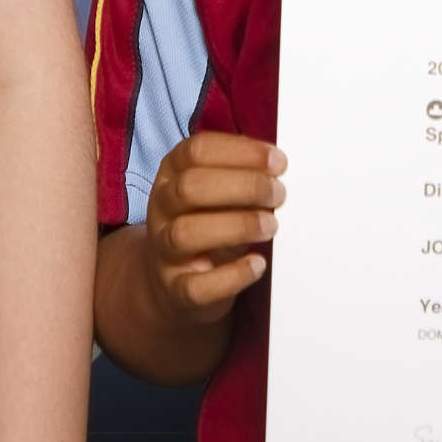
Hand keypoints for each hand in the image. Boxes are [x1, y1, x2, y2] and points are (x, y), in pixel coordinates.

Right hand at [137, 132, 283, 311]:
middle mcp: (161, 209)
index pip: (196, 151)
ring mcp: (164, 251)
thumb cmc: (207, 225)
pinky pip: (196, 286)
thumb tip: (279, 169)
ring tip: (271, 226)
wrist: (172, 283)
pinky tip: (258, 263)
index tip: (278, 162)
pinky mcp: (176, 290)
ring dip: (237, 226)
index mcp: (171, 174)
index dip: (241, 152)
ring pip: (186, 234)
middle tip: (278, 194)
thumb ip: (241, 176)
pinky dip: (232, 275)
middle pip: (189, 188)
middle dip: (243, 186)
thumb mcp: (216, 193)